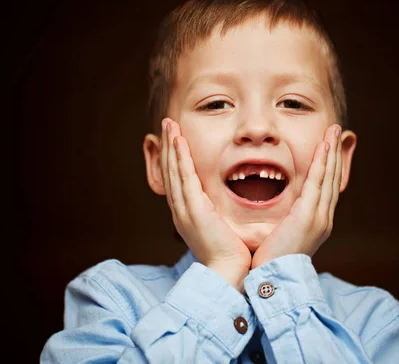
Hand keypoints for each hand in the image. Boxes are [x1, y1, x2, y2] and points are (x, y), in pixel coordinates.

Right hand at [161, 118, 251, 290]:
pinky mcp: (193, 210)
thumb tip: (226, 205)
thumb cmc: (231, 255)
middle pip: (170, 170)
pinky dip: (180, 158)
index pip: (177, 178)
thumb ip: (219, 214)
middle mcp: (180, 209)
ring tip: (169, 124)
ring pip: (173, 170)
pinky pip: (184, 177)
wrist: (229, 274)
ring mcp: (184, 209)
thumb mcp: (221, 229)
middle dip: (168, 146)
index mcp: (187, 214)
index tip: (175, 138)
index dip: (174, 157)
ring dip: (171, 145)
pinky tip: (179, 141)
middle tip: (167, 124)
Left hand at [251, 124, 342, 268]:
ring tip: (333, 131)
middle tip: (337, 131)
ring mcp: (319, 217)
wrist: (272, 280)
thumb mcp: (282, 236)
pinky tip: (324, 146)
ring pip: (328, 176)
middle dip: (335, 153)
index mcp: (316, 223)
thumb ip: (285, 220)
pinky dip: (322, 163)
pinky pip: (317, 182)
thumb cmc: (270, 261)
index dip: (329, 165)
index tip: (329, 146)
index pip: (326, 188)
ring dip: (331, 152)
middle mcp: (323, 218)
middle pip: (332, 178)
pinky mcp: (309, 216)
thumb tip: (280, 211)